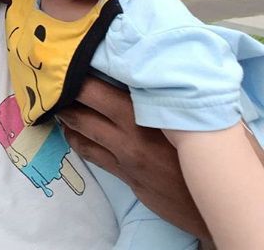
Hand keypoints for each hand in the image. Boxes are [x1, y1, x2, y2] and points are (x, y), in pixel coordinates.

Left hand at [57, 76, 211, 241]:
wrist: (212, 202)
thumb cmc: (204, 151)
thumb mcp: (187, 115)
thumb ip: (165, 93)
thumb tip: (148, 69)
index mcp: (141, 115)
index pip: (97, 90)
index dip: (78, 76)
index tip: (67, 62)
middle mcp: (126, 135)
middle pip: (83, 109)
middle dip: (65, 95)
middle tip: (53, 82)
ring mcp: (122, 158)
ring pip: (82, 133)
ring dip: (67, 118)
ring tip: (56, 106)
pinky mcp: (124, 176)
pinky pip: (92, 155)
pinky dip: (78, 141)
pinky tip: (72, 133)